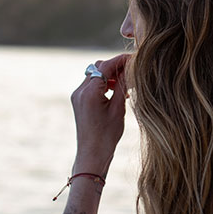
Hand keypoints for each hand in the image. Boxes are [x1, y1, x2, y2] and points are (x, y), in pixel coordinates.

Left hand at [71, 53, 131, 175]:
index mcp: (89, 92)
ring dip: (110, 75)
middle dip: (115, 66)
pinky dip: (104, 83)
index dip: (121, 60)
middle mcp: (80, 91)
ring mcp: (77, 96)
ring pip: (95, 74)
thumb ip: (122, 86)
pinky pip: (92, 84)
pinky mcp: (79, 101)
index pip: (105, 66)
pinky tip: (117, 91)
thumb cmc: (107, 136)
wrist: (92, 155)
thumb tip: (129, 68)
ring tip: (126, 84)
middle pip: (98, 67)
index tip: (135, 58)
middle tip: (132, 71)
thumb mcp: (118, 109)